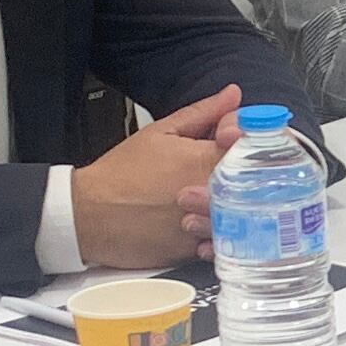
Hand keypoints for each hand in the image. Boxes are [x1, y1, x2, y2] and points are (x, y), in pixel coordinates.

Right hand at [75, 85, 239, 265]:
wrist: (88, 214)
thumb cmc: (120, 173)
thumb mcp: (160, 132)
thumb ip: (203, 113)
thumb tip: (232, 95)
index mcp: (205, 159)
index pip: (255, 148)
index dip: (257, 146)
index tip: (248, 149)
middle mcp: (210, 193)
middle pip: (256, 185)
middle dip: (253, 178)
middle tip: (240, 176)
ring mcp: (204, 224)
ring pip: (243, 218)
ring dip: (239, 209)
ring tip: (223, 202)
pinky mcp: (194, 250)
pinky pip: (223, 243)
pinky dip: (222, 236)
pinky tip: (210, 226)